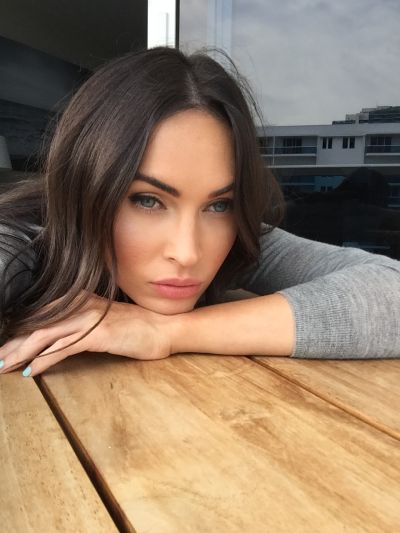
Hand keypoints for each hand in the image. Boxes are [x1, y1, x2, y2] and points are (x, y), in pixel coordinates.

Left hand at [0, 292, 171, 376]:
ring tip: (3, 366)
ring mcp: (89, 319)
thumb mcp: (105, 321)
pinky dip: (43, 360)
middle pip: (37, 324)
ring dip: (20, 352)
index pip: (42, 315)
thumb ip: (82, 324)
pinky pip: (63, 348)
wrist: (163, 328)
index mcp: (82, 300)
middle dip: (13, 343)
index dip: (20, 331)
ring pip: (44, 335)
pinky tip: (30, 371)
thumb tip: (60, 339)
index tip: (6, 346)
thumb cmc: (137, 327)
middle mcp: (82, 306)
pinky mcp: (97, 335)